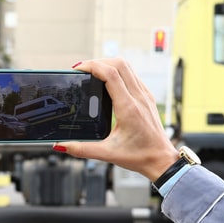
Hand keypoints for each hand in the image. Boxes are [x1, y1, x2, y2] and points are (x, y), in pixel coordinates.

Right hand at [56, 58, 179, 180]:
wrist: (161, 160)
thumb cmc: (140, 156)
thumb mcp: (107, 154)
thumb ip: (82, 150)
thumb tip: (62, 145)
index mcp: (128, 108)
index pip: (111, 74)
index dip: (92, 66)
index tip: (78, 69)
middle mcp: (138, 98)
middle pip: (119, 64)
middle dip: (98, 62)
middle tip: (82, 70)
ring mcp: (144, 96)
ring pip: (127, 67)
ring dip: (108, 64)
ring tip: (92, 72)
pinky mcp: (147, 97)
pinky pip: (132, 75)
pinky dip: (118, 72)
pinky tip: (108, 82)